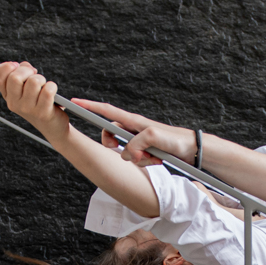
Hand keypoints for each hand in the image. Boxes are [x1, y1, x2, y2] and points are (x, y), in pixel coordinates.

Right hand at [0, 61, 68, 141]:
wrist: (53, 127)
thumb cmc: (40, 103)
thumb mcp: (27, 90)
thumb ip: (22, 75)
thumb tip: (24, 65)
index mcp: (8, 97)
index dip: (6, 67)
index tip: (16, 65)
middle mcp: (14, 104)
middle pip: (15, 77)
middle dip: (27, 70)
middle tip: (35, 75)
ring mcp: (27, 109)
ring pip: (34, 82)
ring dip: (42, 79)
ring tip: (44, 86)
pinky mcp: (42, 112)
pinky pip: (48, 91)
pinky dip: (52, 87)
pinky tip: (53, 92)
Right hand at [71, 98, 196, 166]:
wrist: (192, 150)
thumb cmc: (175, 139)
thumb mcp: (154, 137)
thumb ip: (136, 143)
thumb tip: (125, 153)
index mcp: (133, 121)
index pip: (107, 111)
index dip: (89, 106)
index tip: (73, 101)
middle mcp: (134, 129)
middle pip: (111, 135)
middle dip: (116, 147)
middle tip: (134, 153)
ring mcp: (139, 140)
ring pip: (125, 151)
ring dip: (137, 158)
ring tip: (154, 157)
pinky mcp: (145, 151)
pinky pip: (136, 159)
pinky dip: (145, 163)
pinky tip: (157, 161)